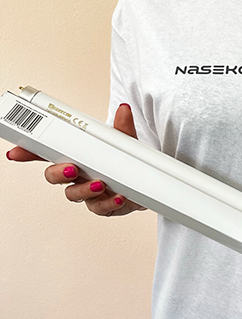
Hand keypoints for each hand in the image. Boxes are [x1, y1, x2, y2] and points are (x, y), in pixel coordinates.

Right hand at [6, 103, 146, 215]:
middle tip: (72, 168)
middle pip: (54, 176)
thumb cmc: (128, 163)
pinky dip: (109, 203)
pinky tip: (119, 197)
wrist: (148, 185)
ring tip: (101, 184)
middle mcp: (77, 175)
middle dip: (58, 172)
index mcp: (76, 157)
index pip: (46, 153)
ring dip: (84, 189)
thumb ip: (123, 129)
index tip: (16, 152)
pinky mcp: (103, 206)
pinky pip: (99, 208)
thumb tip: (124, 110)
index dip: (28, 152)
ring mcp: (88, 192)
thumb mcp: (126, 143)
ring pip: (73, 194)